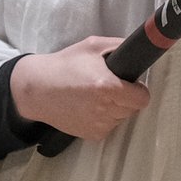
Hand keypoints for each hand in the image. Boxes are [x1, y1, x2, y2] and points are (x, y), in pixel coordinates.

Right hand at [10, 36, 149, 140]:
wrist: (38, 89)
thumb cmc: (66, 64)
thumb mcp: (93, 46)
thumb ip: (119, 45)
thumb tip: (138, 49)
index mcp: (107, 87)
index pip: (142, 99)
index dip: (139, 89)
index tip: (131, 83)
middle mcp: (104, 110)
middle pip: (133, 108)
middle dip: (127, 97)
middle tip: (111, 86)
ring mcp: (97, 125)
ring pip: (122, 118)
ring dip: (116, 108)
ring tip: (98, 95)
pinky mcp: (90, 135)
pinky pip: (109, 127)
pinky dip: (105, 118)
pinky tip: (90, 106)